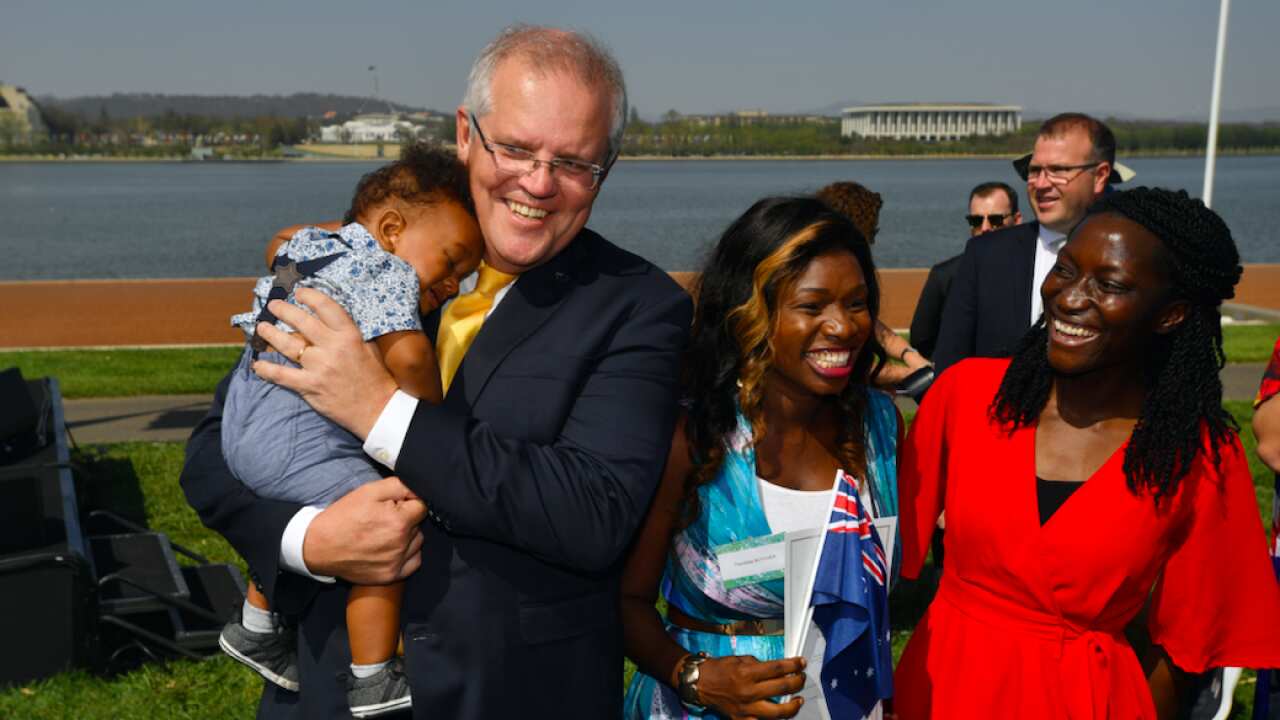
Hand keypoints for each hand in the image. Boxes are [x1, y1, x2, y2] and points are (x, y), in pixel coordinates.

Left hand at [253, 287, 397, 439]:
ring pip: (288, 345)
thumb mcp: (367, 348)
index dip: (309, 296)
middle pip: (302, 322)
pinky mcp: (310, 386)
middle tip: (273, 305)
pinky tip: (257, 365)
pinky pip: (282, 375)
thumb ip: (348, 333)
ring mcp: (320, 367)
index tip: (299, 293)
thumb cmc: (375, 378)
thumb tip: (328, 320)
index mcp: (349, 335)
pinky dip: (267, 369)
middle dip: (284, 310)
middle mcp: (333, 348)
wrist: (377, 409)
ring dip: (271, 334)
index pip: (326, 307)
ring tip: (262, 327)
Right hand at [302, 476, 426, 583]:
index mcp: (399, 522)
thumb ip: (400, 486)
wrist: (319, 546)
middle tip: (383, 519)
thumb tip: (418, 490)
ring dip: (407, 537)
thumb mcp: (369, 491)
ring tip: (384, 534)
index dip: (406, 503)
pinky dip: (407, 555)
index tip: (392, 505)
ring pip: (417, 543)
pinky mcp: (390, 576)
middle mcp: (401, 544)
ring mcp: (396, 563)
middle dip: (406, 519)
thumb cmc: (343, 517)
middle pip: (418, 525)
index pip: (421, 506)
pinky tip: (391, 548)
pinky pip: (414, 562)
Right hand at [694, 655, 806, 718]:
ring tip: (798, 700)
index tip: (801, 663)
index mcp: (747, 673)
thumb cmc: (719, 669)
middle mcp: (748, 692)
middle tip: (801, 678)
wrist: (699, 684)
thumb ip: (759, 664)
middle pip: (782, 688)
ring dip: (793, 706)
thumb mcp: (740, 659)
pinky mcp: (742, 719)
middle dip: (797, 682)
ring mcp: (746, 709)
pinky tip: (782, 716)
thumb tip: (777, 670)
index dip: (793, 665)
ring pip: (778, 712)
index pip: (778, 669)